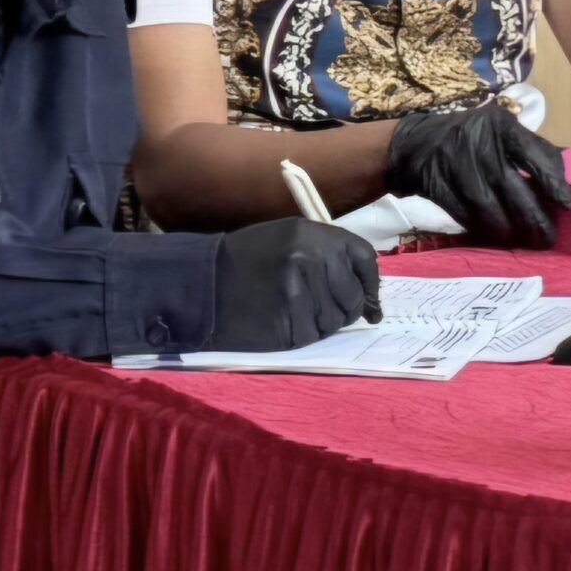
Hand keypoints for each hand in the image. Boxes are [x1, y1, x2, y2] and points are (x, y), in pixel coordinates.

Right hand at [210, 218, 379, 351]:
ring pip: (336, 320)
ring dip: (323, 323)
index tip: (368, 297)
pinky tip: (283, 324)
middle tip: (324, 311)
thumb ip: (326, 255)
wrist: (201, 282)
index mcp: (313, 234)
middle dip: (346, 308)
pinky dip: (303, 334)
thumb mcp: (288, 240)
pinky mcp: (287, 322)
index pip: (364, 257)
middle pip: (353, 295)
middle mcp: (311, 258)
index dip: (369, 281)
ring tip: (296, 314)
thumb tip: (366, 287)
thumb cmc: (246, 260)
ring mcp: (300, 291)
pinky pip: (313, 335)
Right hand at [386, 102, 570, 247]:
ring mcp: (455, 164)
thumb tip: (565, 178)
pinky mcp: (436, 185)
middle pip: (511, 185)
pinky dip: (483, 229)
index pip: (533, 153)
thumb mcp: (501, 131)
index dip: (552, 181)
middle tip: (548, 238)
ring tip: (526, 243)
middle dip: (533, 217)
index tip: (567, 205)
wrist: (415, 143)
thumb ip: (532, 149)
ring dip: (509, 229)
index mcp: (500, 125)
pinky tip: (498, 239)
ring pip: (487, 205)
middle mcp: (478, 142)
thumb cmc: (472, 138)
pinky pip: (464, 214)